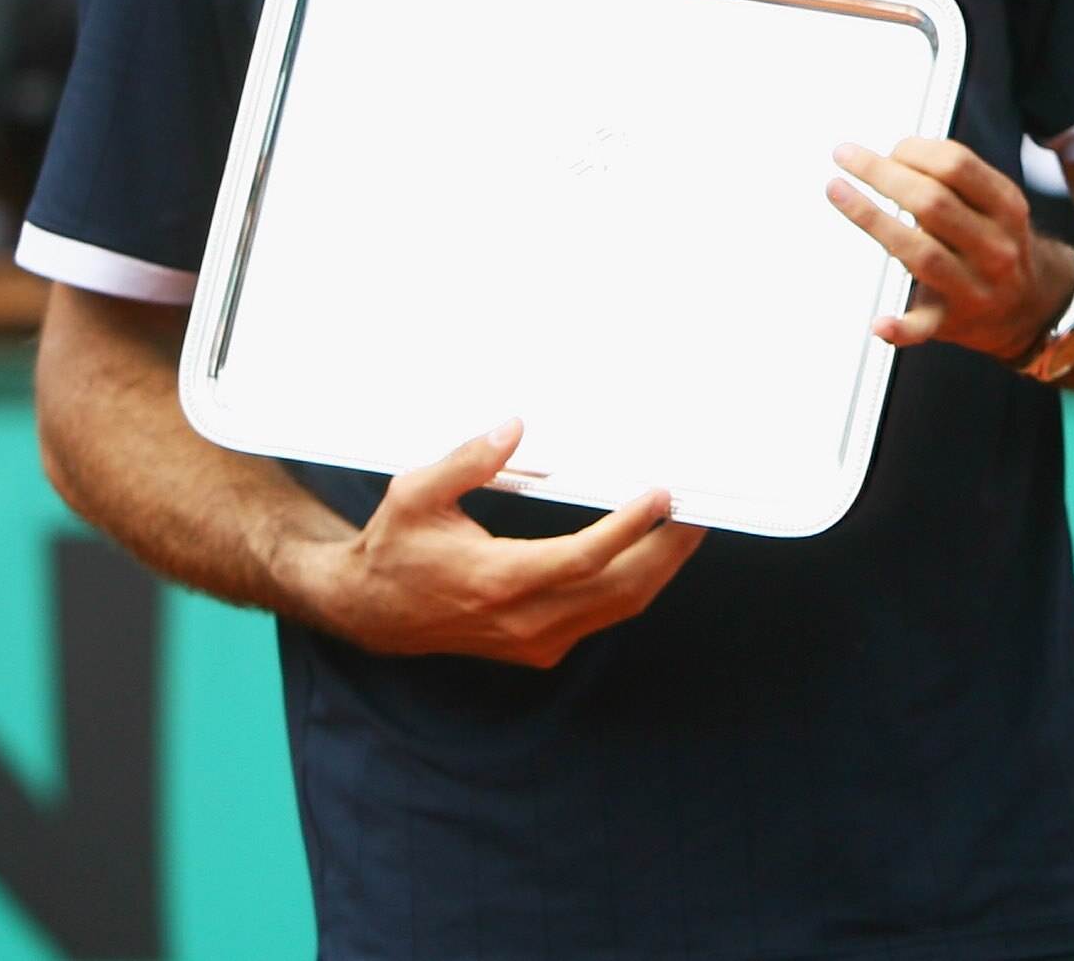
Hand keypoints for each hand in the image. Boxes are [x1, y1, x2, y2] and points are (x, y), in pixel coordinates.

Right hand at [285, 421, 703, 666]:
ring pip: (620, 607)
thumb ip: (466, 461)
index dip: (628, 529)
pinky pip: (605, 615)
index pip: (582, 560)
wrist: (372, 611)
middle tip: (702, 507)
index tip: (662, 495)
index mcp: (496, 581)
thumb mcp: (415, 494)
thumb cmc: (395, 548)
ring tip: (690, 524)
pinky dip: (636, 583)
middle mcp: (523, 620)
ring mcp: (536, 640)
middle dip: (668, 548)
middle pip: (620, 589)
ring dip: (662, 566)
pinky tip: (653, 550)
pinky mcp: (541, 646)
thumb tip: (514, 427)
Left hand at [829, 138, 1069, 359]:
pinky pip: (922, 327)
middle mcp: (995, 248)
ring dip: (871, 218)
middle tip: (848, 156)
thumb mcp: (998, 206)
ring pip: (919, 251)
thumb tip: (897, 154)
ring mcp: (974, 288)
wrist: (1029, 307)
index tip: (889, 146)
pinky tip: (878, 323)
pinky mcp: (950, 321)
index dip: (916, 149)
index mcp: (1007, 209)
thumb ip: (958, 181)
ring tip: (837, 190)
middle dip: (883, 173)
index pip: (958, 166)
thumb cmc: (996, 246)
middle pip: (933, 202)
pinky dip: (899, 328)